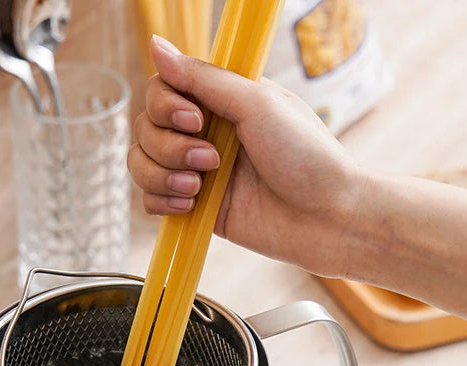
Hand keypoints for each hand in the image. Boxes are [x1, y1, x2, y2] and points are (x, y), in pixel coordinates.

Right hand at [129, 36, 365, 276]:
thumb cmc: (305, 156)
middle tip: (211, 160)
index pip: (161, 89)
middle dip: (169, 146)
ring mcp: (196, 172)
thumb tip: (156, 45)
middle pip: (145, 128)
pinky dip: (161, 203)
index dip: (166, 105)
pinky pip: (150, 201)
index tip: (196, 119)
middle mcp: (204, 133)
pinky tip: (190, 206)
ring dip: (163, 176)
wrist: (325, 218)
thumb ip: (203, 78)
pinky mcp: (194, 208)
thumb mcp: (256, 104)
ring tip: (199, 188)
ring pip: (142, 164)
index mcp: (220, 100)